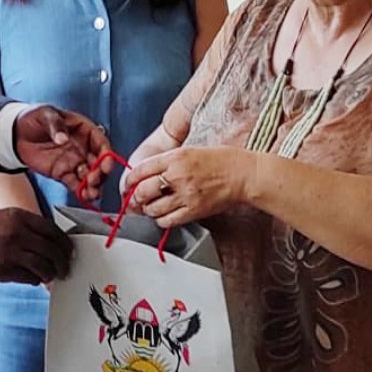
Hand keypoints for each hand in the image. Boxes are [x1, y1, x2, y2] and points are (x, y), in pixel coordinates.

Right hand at [0, 208, 74, 284]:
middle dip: (62, 260)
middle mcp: (17, 232)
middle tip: (65, 266)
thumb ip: (22, 226)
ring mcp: (12, 252)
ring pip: (44, 265)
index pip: (52, 229)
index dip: (63, 242)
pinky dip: (36, 280)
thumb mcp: (0, 218)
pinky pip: (30, 277)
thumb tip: (43, 239)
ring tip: (51, 275)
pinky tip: (34, 278)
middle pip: (52, 249)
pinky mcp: (5, 270)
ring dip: (51, 273)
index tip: (67, 248)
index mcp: (17, 216)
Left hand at [14, 106, 111, 201]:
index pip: (101, 143)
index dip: (106, 154)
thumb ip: (56, 125)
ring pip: (89, 176)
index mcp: (84, 130)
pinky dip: (81, 191)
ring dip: (94, 186)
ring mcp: (74, 162)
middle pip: (98, 163)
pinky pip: (75, 184)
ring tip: (92, 193)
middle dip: (100, 173)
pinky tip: (84, 197)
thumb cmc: (34, 118)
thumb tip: (63, 139)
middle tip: (94, 179)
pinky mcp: (63, 174)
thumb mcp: (45, 114)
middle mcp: (82, 148)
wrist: (16, 133)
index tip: (106, 164)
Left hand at [123, 147, 254, 226]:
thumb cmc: (220, 160)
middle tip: (134, 199)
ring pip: (153, 208)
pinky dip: (161, 220)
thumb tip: (145, 174)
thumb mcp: (189, 150)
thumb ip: (167, 161)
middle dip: (135, 197)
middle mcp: (178, 176)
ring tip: (151, 207)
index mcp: (175, 157)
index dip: (129, 180)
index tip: (128, 185)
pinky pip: (168, 221)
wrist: (243, 174)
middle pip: (143, 191)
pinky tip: (164, 216)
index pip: (141, 169)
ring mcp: (186, 195)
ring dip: (147, 210)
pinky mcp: (194, 211)